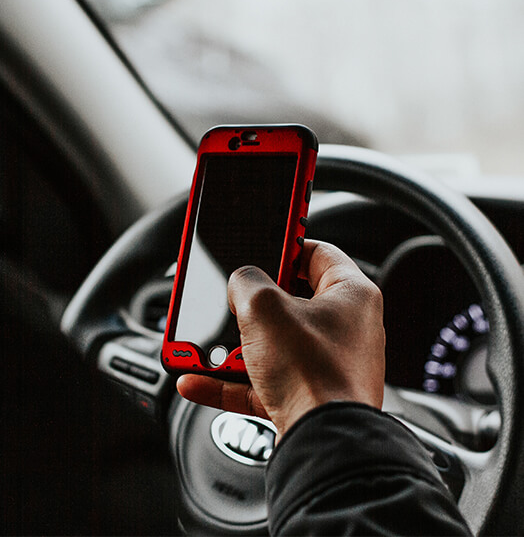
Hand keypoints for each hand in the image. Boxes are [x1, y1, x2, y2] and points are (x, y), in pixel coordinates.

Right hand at [177, 240, 384, 439]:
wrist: (323, 444)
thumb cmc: (316, 376)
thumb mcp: (264, 309)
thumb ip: (245, 282)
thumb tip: (239, 282)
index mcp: (351, 294)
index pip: (316, 251)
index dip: (284, 243)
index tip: (260, 240)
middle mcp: (344, 327)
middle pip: (288, 299)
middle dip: (249, 302)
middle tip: (228, 296)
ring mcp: (325, 362)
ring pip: (271, 342)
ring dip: (232, 344)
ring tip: (204, 342)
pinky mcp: (307, 392)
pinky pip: (262, 378)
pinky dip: (230, 379)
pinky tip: (197, 379)